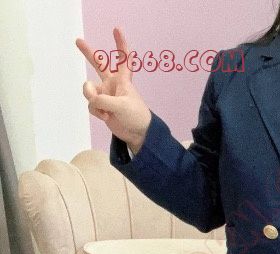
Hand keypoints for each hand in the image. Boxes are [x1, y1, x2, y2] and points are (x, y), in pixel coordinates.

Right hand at [76, 27, 151, 153]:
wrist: (137, 133)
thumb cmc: (136, 116)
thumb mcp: (123, 105)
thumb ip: (104, 100)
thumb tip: (91, 100)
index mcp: (123, 80)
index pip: (123, 58)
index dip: (120, 44)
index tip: (116, 30)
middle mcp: (112, 84)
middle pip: (98, 65)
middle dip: (88, 53)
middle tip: (78, 41)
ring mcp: (105, 95)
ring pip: (89, 90)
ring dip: (93, 100)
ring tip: (105, 110)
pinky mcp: (101, 106)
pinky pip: (91, 105)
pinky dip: (96, 111)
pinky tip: (106, 117)